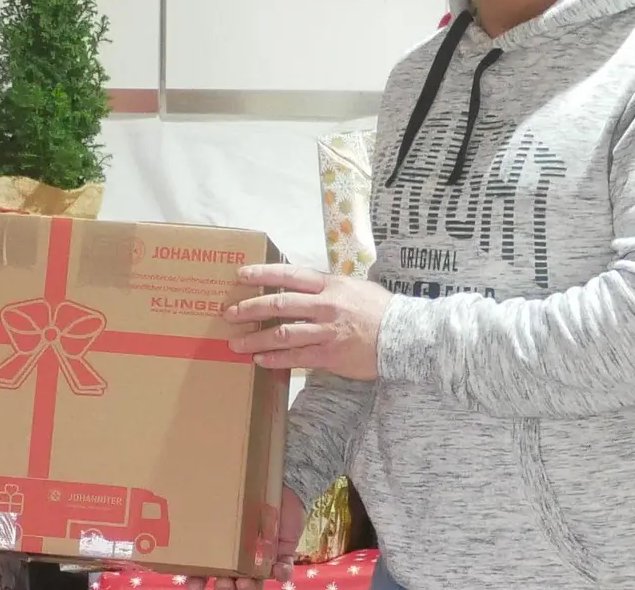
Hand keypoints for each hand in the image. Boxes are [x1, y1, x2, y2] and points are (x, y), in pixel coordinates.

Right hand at [186, 487, 304, 589]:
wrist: (280, 481)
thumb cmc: (244, 486)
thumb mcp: (224, 496)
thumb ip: (205, 502)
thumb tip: (167, 496)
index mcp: (222, 548)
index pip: (206, 571)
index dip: (198, 582)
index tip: (194, 586)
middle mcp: (241, 556)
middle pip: (231, 582)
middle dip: (226, 587)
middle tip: (222, 583)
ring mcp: (262, 556)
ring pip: (255, 582)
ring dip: (250, 586)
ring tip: (244, 583)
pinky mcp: (283, 553)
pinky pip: (283, 569)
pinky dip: (281, 573)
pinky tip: (277, 572)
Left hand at [225, 264, 390, 379]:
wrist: (406, 336)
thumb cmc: (380, 310)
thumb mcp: (354, 287)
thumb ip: (326, 287)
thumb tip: (301, 286)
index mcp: (330, 285)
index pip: (290, 275)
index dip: (263, 273)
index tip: (241, 275)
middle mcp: (325, 306)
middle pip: (279, 304)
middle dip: (250, 309)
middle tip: (229, 313)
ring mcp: (327, 332)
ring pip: (282, 334)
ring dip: (255, 339)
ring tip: (235, 343)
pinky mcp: (330, 356)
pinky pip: (296, 358)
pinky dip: (275, 359)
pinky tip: (260, 360)